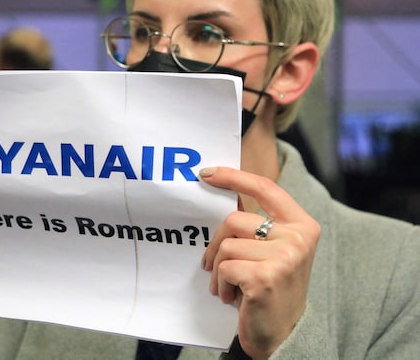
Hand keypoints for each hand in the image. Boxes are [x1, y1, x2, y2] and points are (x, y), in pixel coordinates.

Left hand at [199, 167, 319, 358]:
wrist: (285, 336)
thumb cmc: (273, 289)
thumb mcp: (274, 251)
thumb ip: (258, 225)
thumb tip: (221, 194)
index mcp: (302, 225)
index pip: (265, 188)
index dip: (234, 177)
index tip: (207, 173)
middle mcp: (297, 237)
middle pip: (233, 219)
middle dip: (216, 243)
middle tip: (212, 264)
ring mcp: (284, 257)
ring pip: (226, 245)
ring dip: (218, 269)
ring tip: (229, 286)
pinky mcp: (265, 277)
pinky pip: (224, 268)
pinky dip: (221, 285)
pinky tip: (233, 298)